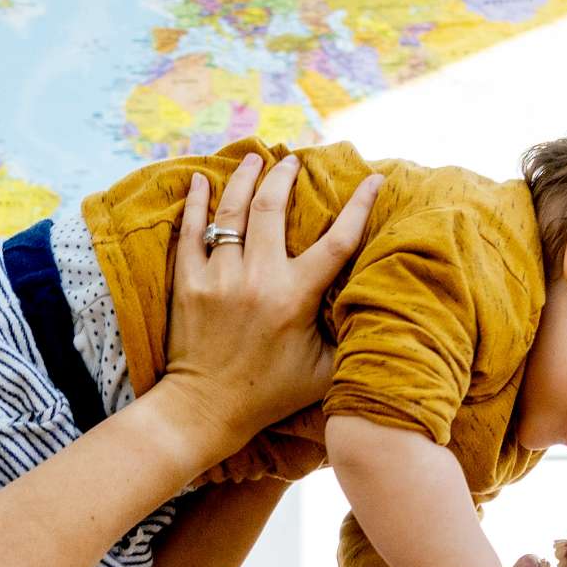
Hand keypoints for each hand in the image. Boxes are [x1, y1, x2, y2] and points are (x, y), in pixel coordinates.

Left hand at [159, 151, 381, 453]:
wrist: (206, 409)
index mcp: (296, 296)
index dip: (359, 205)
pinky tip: (202, 178)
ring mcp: (220, 277)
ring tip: (256, 157)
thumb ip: (350, 337)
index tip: (372, 178)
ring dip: (246, 177)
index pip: (337, 240)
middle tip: (293, 159)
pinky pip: (191, 231)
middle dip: (286, 174)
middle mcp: (259, 278)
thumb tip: (377, 310)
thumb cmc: (270, 394)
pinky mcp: (189, 283)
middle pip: (275, 206)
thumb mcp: (323, 372)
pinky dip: (196, 202)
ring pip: (233, 210)